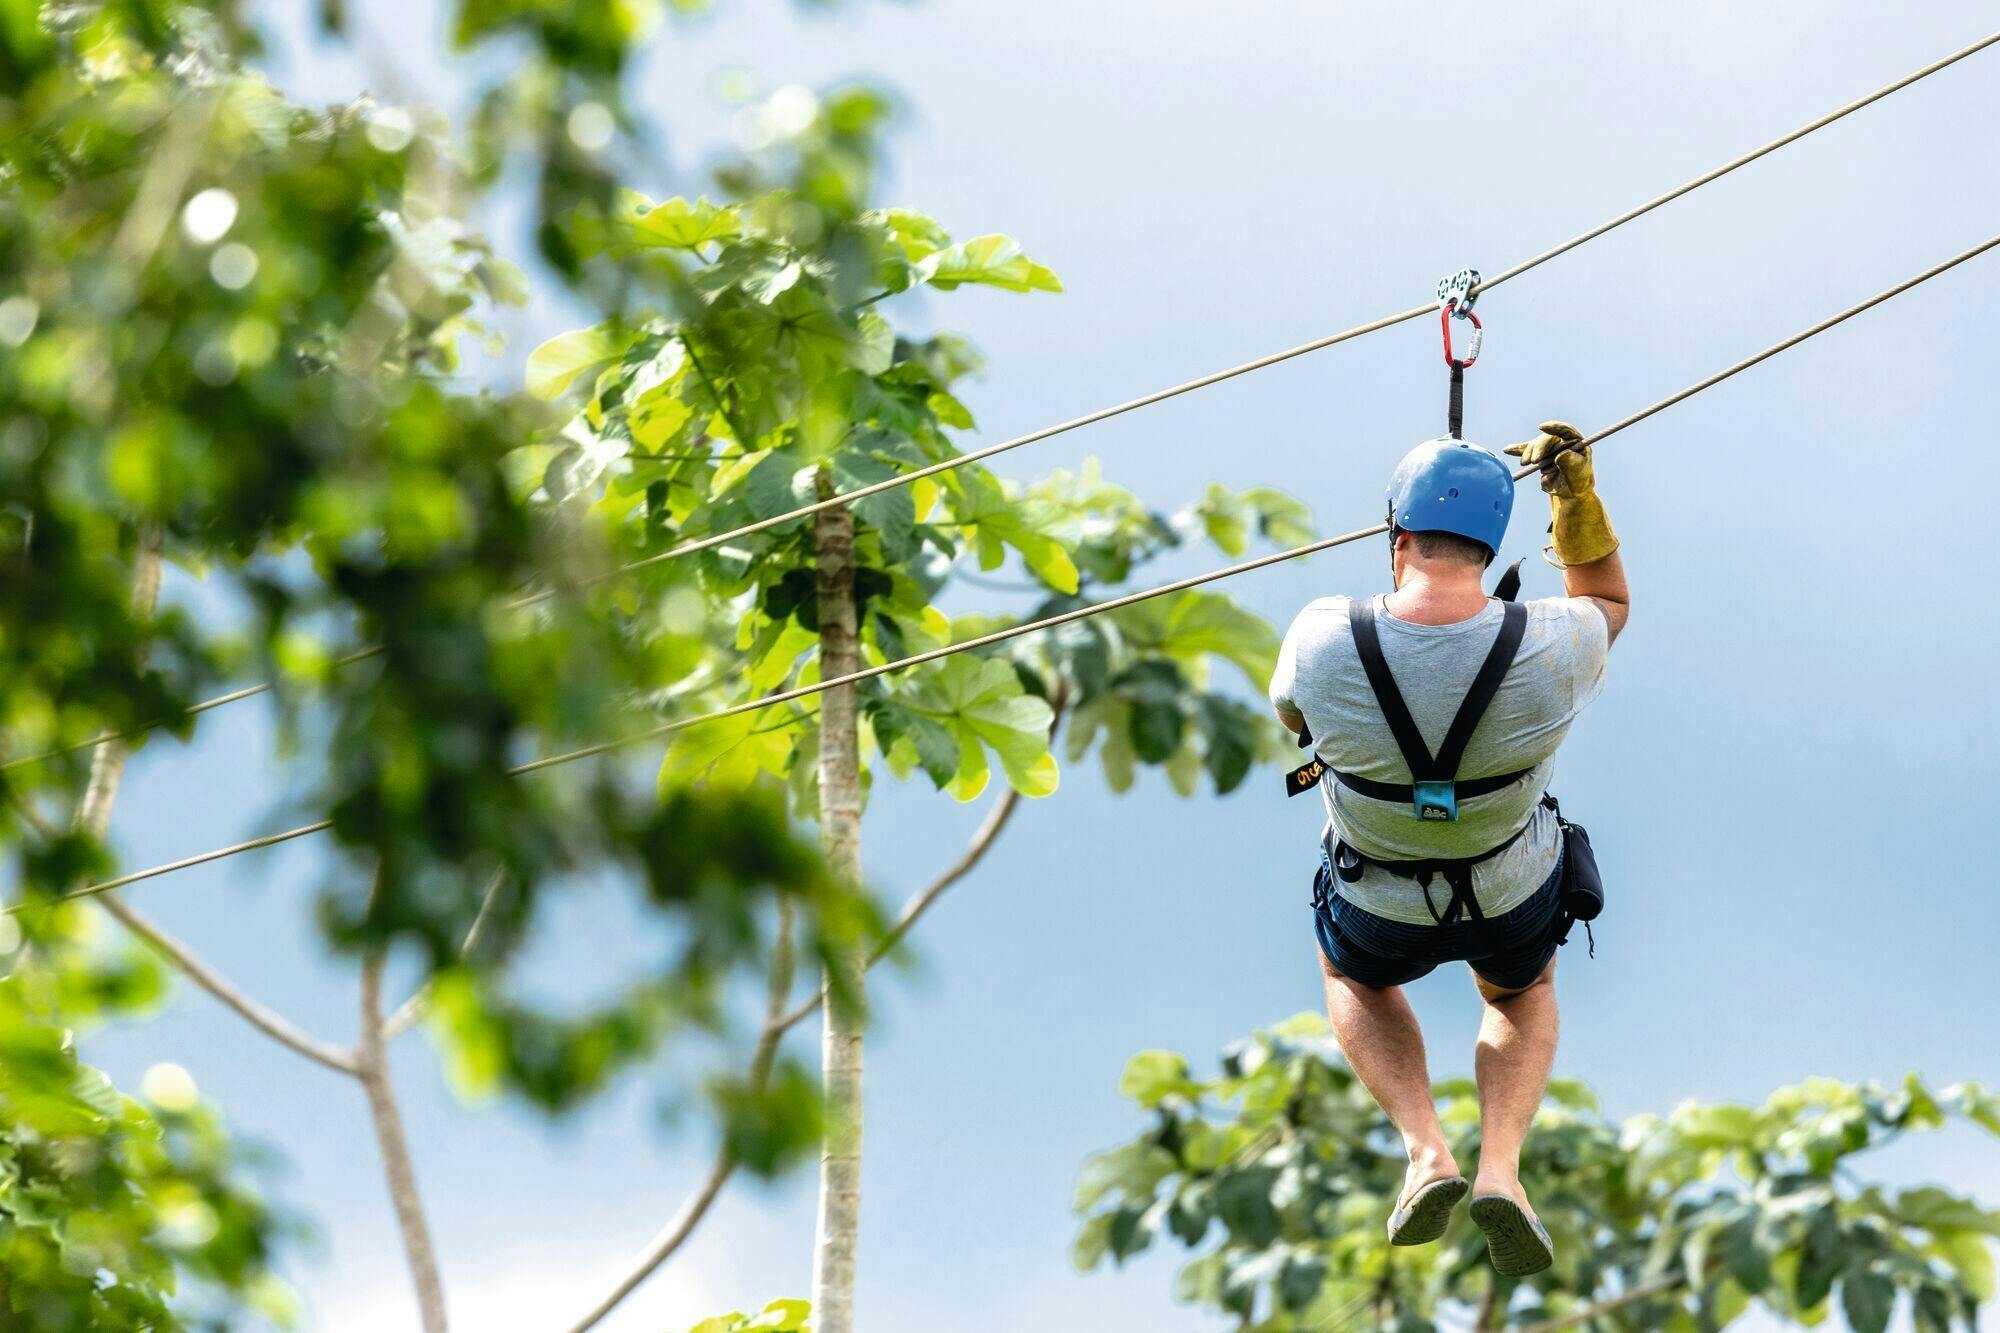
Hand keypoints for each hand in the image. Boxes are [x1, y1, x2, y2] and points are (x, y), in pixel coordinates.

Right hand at [1505, 420, 1617, 565]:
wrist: (1570, 492)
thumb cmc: (1578, 481)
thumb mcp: (1578, 474)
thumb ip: (1571, 463)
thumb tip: (1560, 455)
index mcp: (1575, 442)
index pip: (1565, 430)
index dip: (1554, 427)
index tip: (1543, 428)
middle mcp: (1561, 442)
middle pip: (1547, 438)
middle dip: (1538, 448)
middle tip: (1534, 461)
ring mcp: (1548, 448)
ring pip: (1535, 445)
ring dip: (1528, 452)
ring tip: (1525, 463)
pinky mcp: (1538, 456)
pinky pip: (1526, 451)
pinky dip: (1517, 450)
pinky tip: (1507, 450)